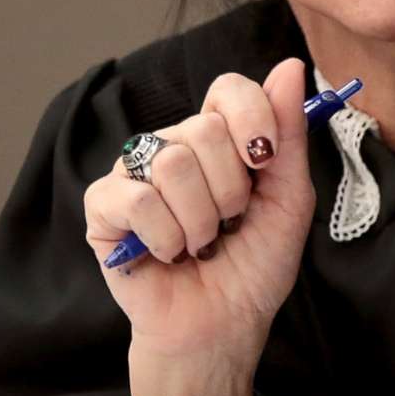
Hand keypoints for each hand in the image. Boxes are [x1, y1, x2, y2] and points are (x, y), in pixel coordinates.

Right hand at [82, 58, 315, 395]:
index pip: (229, 89)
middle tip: (230, 223)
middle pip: (205, 129)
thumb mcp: (289, 201)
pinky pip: (135, 197)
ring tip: (200, 243)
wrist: (221, 328)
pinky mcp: (103, 208)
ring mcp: (135, 174)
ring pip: (172, 162)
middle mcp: (175, 147)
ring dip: (201, 218)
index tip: (264, 163)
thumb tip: (291, 67)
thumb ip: (287, 135)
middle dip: (232, 189)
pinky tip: (168, 254)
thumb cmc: (253, 268)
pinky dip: (165, 235)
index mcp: (220, 140)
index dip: (252, 119)